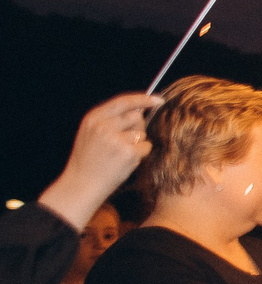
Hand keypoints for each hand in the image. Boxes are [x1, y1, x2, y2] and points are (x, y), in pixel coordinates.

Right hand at [41, 92, 153, 227]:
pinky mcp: (128, 153)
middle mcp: (104, 126)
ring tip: (119, 154)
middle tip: (126, 141)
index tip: (158, 99)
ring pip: (141, 133)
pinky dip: (140, 154)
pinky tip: (125, 162)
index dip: (142, 99)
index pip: (123, 102)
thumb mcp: (91, 133)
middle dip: (137, 127)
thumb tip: (140, 109)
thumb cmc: (89, 159)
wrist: (82, 183)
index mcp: (94, 118)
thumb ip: (110, 119)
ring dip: (137, 143)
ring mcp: (116, 139)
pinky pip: (145, 147)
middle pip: (136, 116)